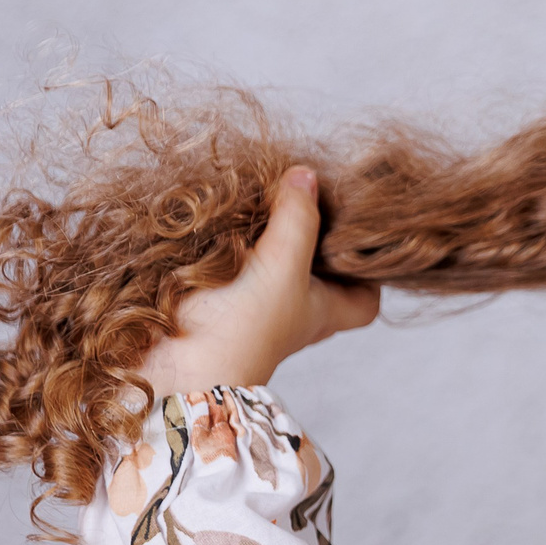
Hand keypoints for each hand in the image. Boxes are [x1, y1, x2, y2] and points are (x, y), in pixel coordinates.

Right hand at [138, 167, 381, 395]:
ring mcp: (255, 310)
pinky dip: (234, 244)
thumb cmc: (244, 327)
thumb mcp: (283, 265)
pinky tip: (227, 217)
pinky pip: (236, 268)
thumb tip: (308, 176)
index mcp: (323, 312)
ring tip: (267, 196)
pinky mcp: (217, 303)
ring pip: (274, 270)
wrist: (177, 368)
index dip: (368, 273)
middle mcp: (294, 313)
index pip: (365, 301)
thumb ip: (299, 219)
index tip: (359, 235)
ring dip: (270, 237)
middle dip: (314, 241)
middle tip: (307, 199)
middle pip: (319, 279)